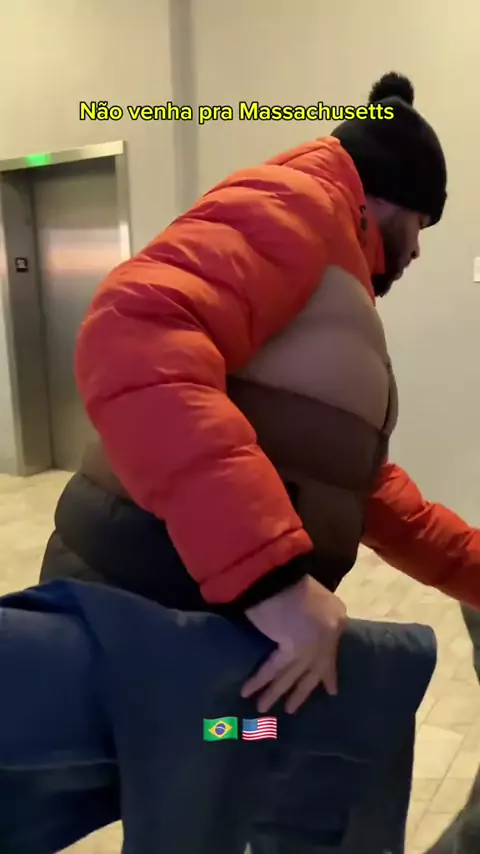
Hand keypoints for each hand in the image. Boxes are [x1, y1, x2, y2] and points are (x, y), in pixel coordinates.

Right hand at [241, 575, 346, 713]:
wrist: (282, 577)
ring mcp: (310, 646)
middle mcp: (326, 640)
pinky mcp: (290, 649)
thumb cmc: (298, 583)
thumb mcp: (323, 598)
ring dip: (275, 693)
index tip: (332, 692)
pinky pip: (273, 669)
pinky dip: (259, 680)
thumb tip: (318, 635)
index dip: (329, 675)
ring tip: (263, 710)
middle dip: (301, 692)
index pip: (331, 656)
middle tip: (292, 710)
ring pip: (290, 675)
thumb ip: (325, 617)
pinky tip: (247, 692)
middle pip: (311, 672)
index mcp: (336, 624)